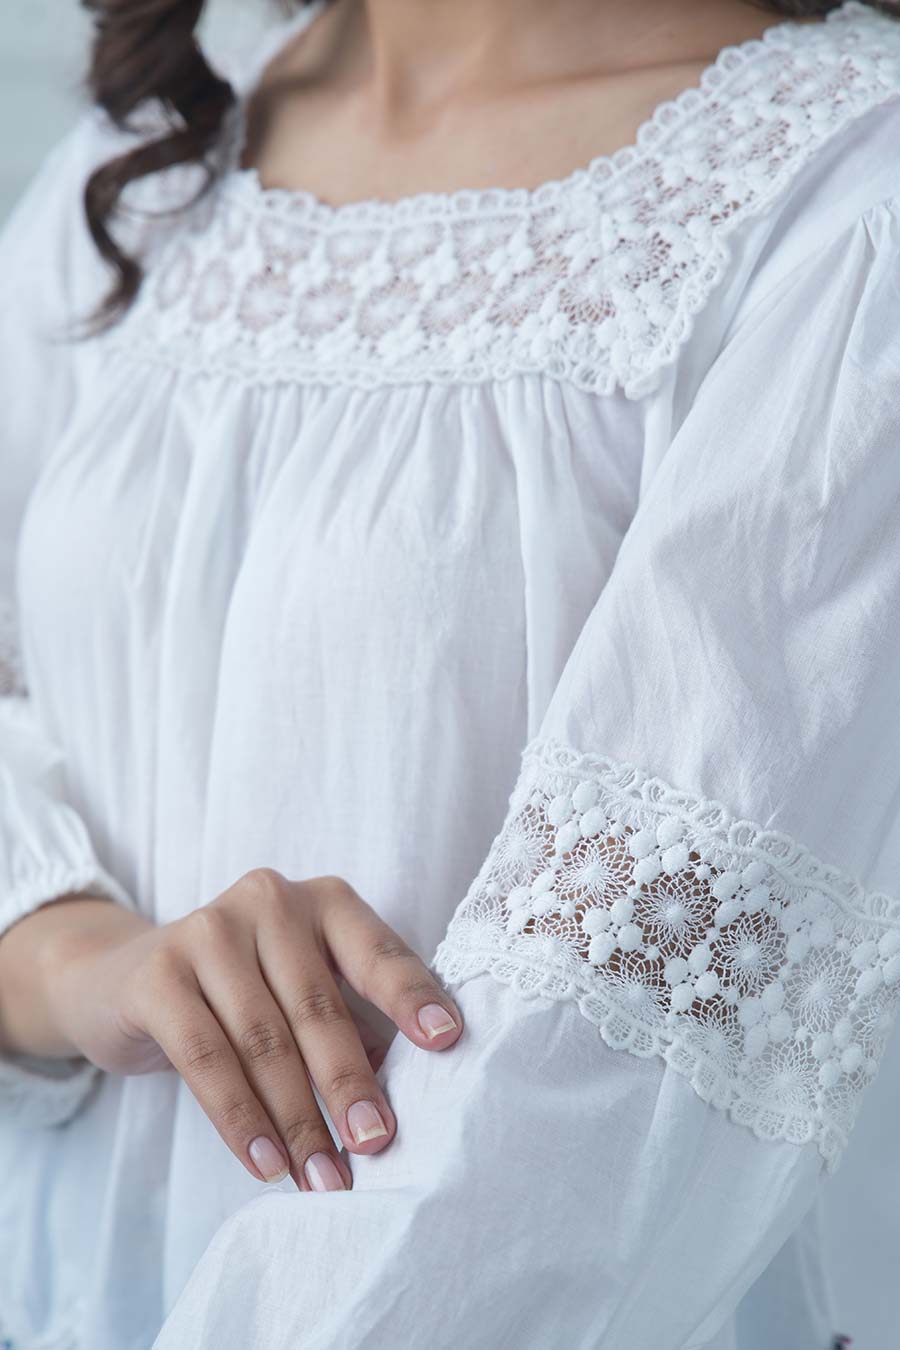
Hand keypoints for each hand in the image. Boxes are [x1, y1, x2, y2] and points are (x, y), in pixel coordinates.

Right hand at [12, 871, 462, 1190]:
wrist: (125, 977)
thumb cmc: (244, 992)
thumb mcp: (302, 989)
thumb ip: (353, 1024)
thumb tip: (406, 1101)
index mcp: (324, 902)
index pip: (377, 952)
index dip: (411, 997)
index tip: (447, 1041)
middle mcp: (270, 901)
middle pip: (318, 1006)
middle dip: (349, 1085)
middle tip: (376, 1145)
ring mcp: (209, 931)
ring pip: (263, 1040)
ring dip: (296, 1120)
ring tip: (323, 1178)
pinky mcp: (160, 974)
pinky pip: (206, 1056)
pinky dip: (239, 1118)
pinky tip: (265, 1163)